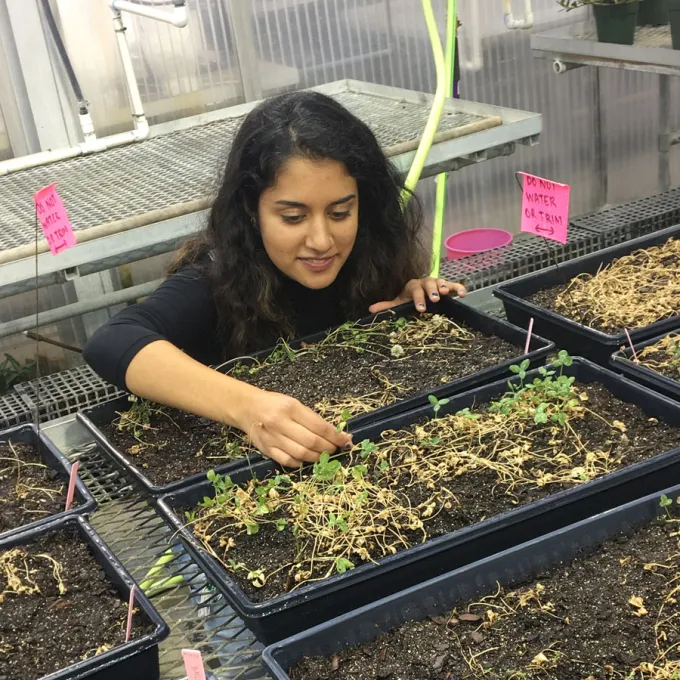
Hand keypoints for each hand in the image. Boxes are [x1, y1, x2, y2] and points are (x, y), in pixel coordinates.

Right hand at [235, 388, 351, 467]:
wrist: (247, 407)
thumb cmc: (274, 404)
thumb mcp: (293, 403)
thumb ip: (311, 418)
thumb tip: (334, 433)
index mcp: (290, 408)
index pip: (318, 426)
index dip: (335, 436)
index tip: (345, 440)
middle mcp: (280, 423)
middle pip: (311, 441)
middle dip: (328, 448)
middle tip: (335, 449)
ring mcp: (272, 438)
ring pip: (301, 453)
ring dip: (316, 457)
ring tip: (323, 455)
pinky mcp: (266, 449)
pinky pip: (287, 461)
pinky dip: (299, 462)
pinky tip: (306, 459)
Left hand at [368, 278, 465, 313]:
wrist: (419, 291)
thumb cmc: (409, 298)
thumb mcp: (398, 302)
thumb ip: (386, 306)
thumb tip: (370, 310)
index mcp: (413, 286)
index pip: (415, 290)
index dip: (418, 299)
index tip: (421, 309)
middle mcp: (425, 282)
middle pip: (429, 284)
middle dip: (431, 291)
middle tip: (434, 299)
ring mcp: (437, 283)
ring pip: (441, 282)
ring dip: (444, 287)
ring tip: (447, 293)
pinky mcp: (447, 286)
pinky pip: (454, 285)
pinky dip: (459, 288)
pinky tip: (463, 294)